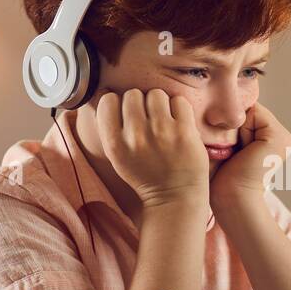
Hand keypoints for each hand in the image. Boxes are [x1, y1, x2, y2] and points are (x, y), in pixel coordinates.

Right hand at [95, 89, 208, 207]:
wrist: (174, 197)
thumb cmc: (145, 175)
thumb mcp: (117, 157)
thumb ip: (110, 128)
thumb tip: (106, 92)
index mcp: (114, 143)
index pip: (108, 100)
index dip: (117, 104)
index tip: (125, 115)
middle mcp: (136, 136)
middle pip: (132, 94)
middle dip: (140, 104)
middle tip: (148, 120)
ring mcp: (161, 132)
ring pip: (155, 94)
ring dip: (160, 103)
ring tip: (163, 120)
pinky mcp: (184, 132)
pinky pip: (178, 101)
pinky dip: (179, 108)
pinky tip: (178, 123)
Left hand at [210, 101, 290, 213]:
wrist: (232, 199)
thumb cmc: (222, 180)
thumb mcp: (227, 147)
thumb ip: (231, 127)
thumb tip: (221, 109)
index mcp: (272, 140)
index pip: (248, 113)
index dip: (233, 124)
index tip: (229, 148)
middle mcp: (282, 137)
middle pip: (250, 110)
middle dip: (236, 125)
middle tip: (234, 152)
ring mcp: (284, 137)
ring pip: (251, 111)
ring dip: (238, 128)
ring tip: (238, 153)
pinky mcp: (279, 137)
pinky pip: (254, 113)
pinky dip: (243, 129)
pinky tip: (244, 150)